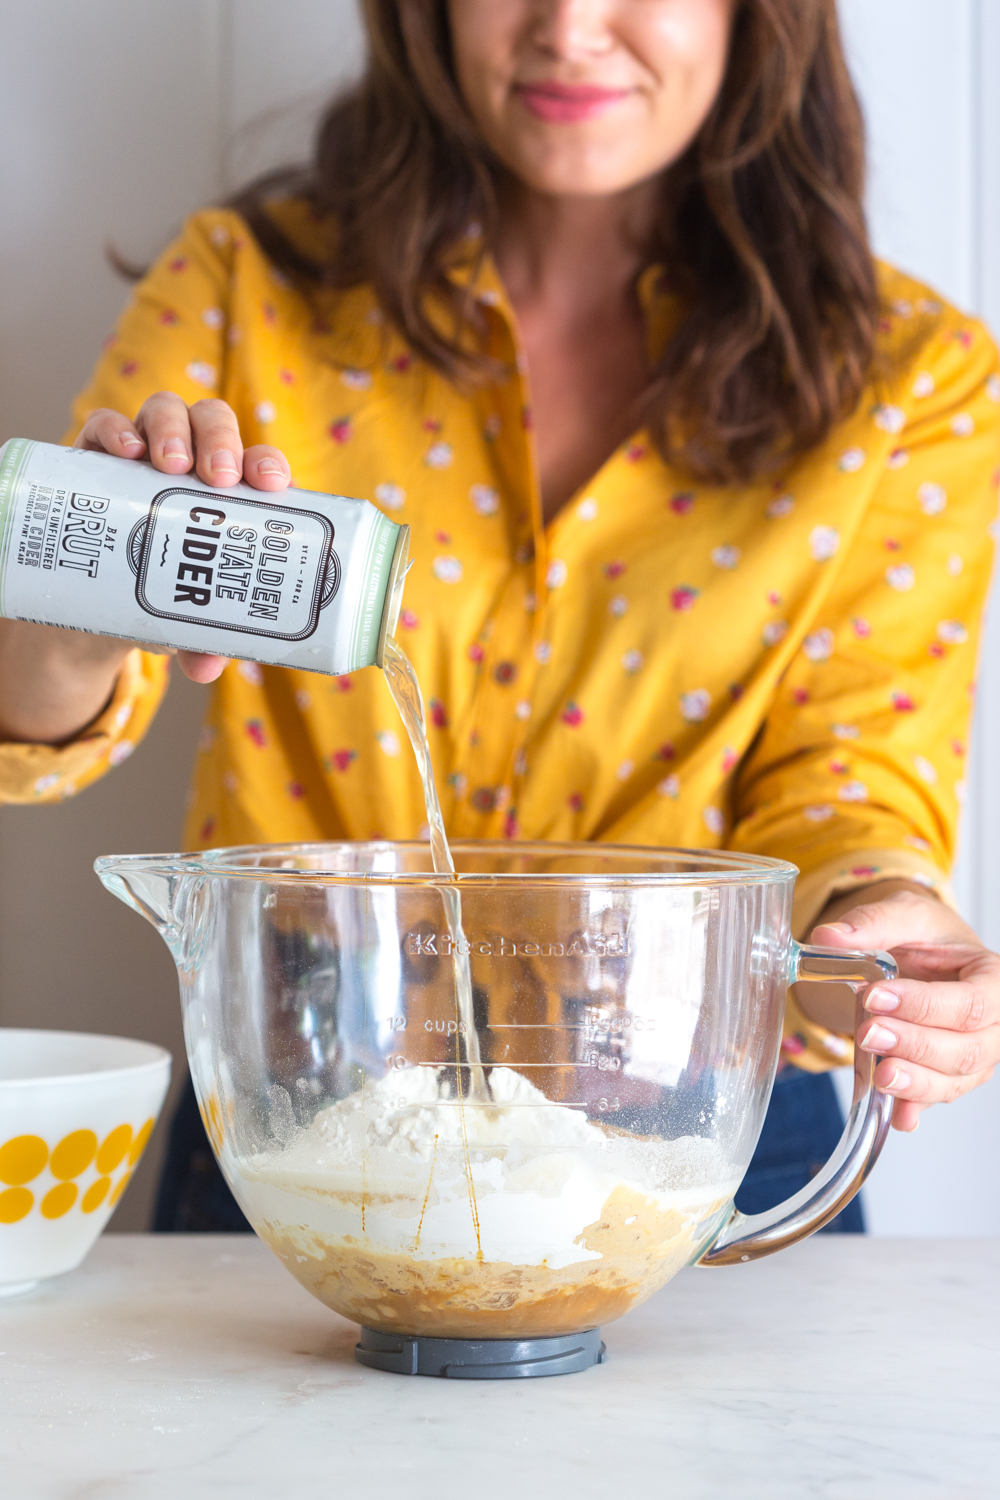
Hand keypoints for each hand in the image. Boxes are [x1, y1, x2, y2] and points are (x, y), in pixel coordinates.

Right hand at [77, 393, 291, 682]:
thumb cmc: (164, 592)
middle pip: (214, 422)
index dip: (268, 462)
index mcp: (231, 490)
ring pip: (166, 410)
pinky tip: (128, 452)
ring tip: (173, 465)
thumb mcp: (186, 616)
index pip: (257, 461)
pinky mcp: (98, 453)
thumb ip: (204, 637)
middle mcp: (192, 459)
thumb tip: (207, 667)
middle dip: (222, 441)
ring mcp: (145, 449)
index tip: (273, 484)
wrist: (100, 591)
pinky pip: (106, 424)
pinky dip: (118, 429)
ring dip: (174, 430)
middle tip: (219, 478)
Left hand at [813, 889, 999, 1131]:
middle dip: (916, 1046)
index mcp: (991, 978)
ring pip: (955, 1080)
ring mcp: (973, 1054)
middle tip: (868, 1033)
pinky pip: (936, 1097)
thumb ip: (871, 924)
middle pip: (968, 1049)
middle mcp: (992, 1024)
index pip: (971, 1003)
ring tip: (879, 1074)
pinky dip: (915, 1107)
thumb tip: (827, 938)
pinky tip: (897, 1116)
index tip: (875, 995)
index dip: (925, 1005)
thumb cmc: (926, 936)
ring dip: (916, 1082)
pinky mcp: (946, 1074)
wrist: (924, 954)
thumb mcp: (903, 915)